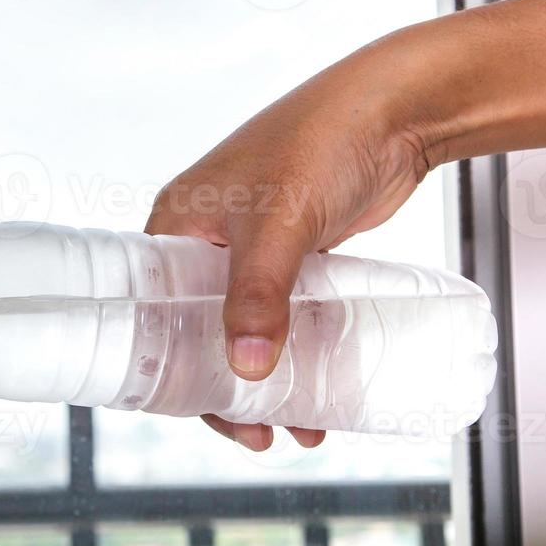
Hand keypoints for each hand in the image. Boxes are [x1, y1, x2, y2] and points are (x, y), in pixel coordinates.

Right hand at [145, 28, 438, 450]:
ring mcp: (252, 247)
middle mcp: (206, 239)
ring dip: (270, 380)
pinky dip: (297, 352)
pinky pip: (284, 314)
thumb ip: (257, 294)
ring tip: (301, 426)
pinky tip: (320, 386)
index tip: (201, 414)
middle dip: (229, 389)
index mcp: (175, 224)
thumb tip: (245, 368)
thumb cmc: (319, 142)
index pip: (153, 311)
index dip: (172, 369)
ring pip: (247, 328)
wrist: (392, 111)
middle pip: (201, 330)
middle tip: (258, 434)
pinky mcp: (294, 253)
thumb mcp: (277, 223)